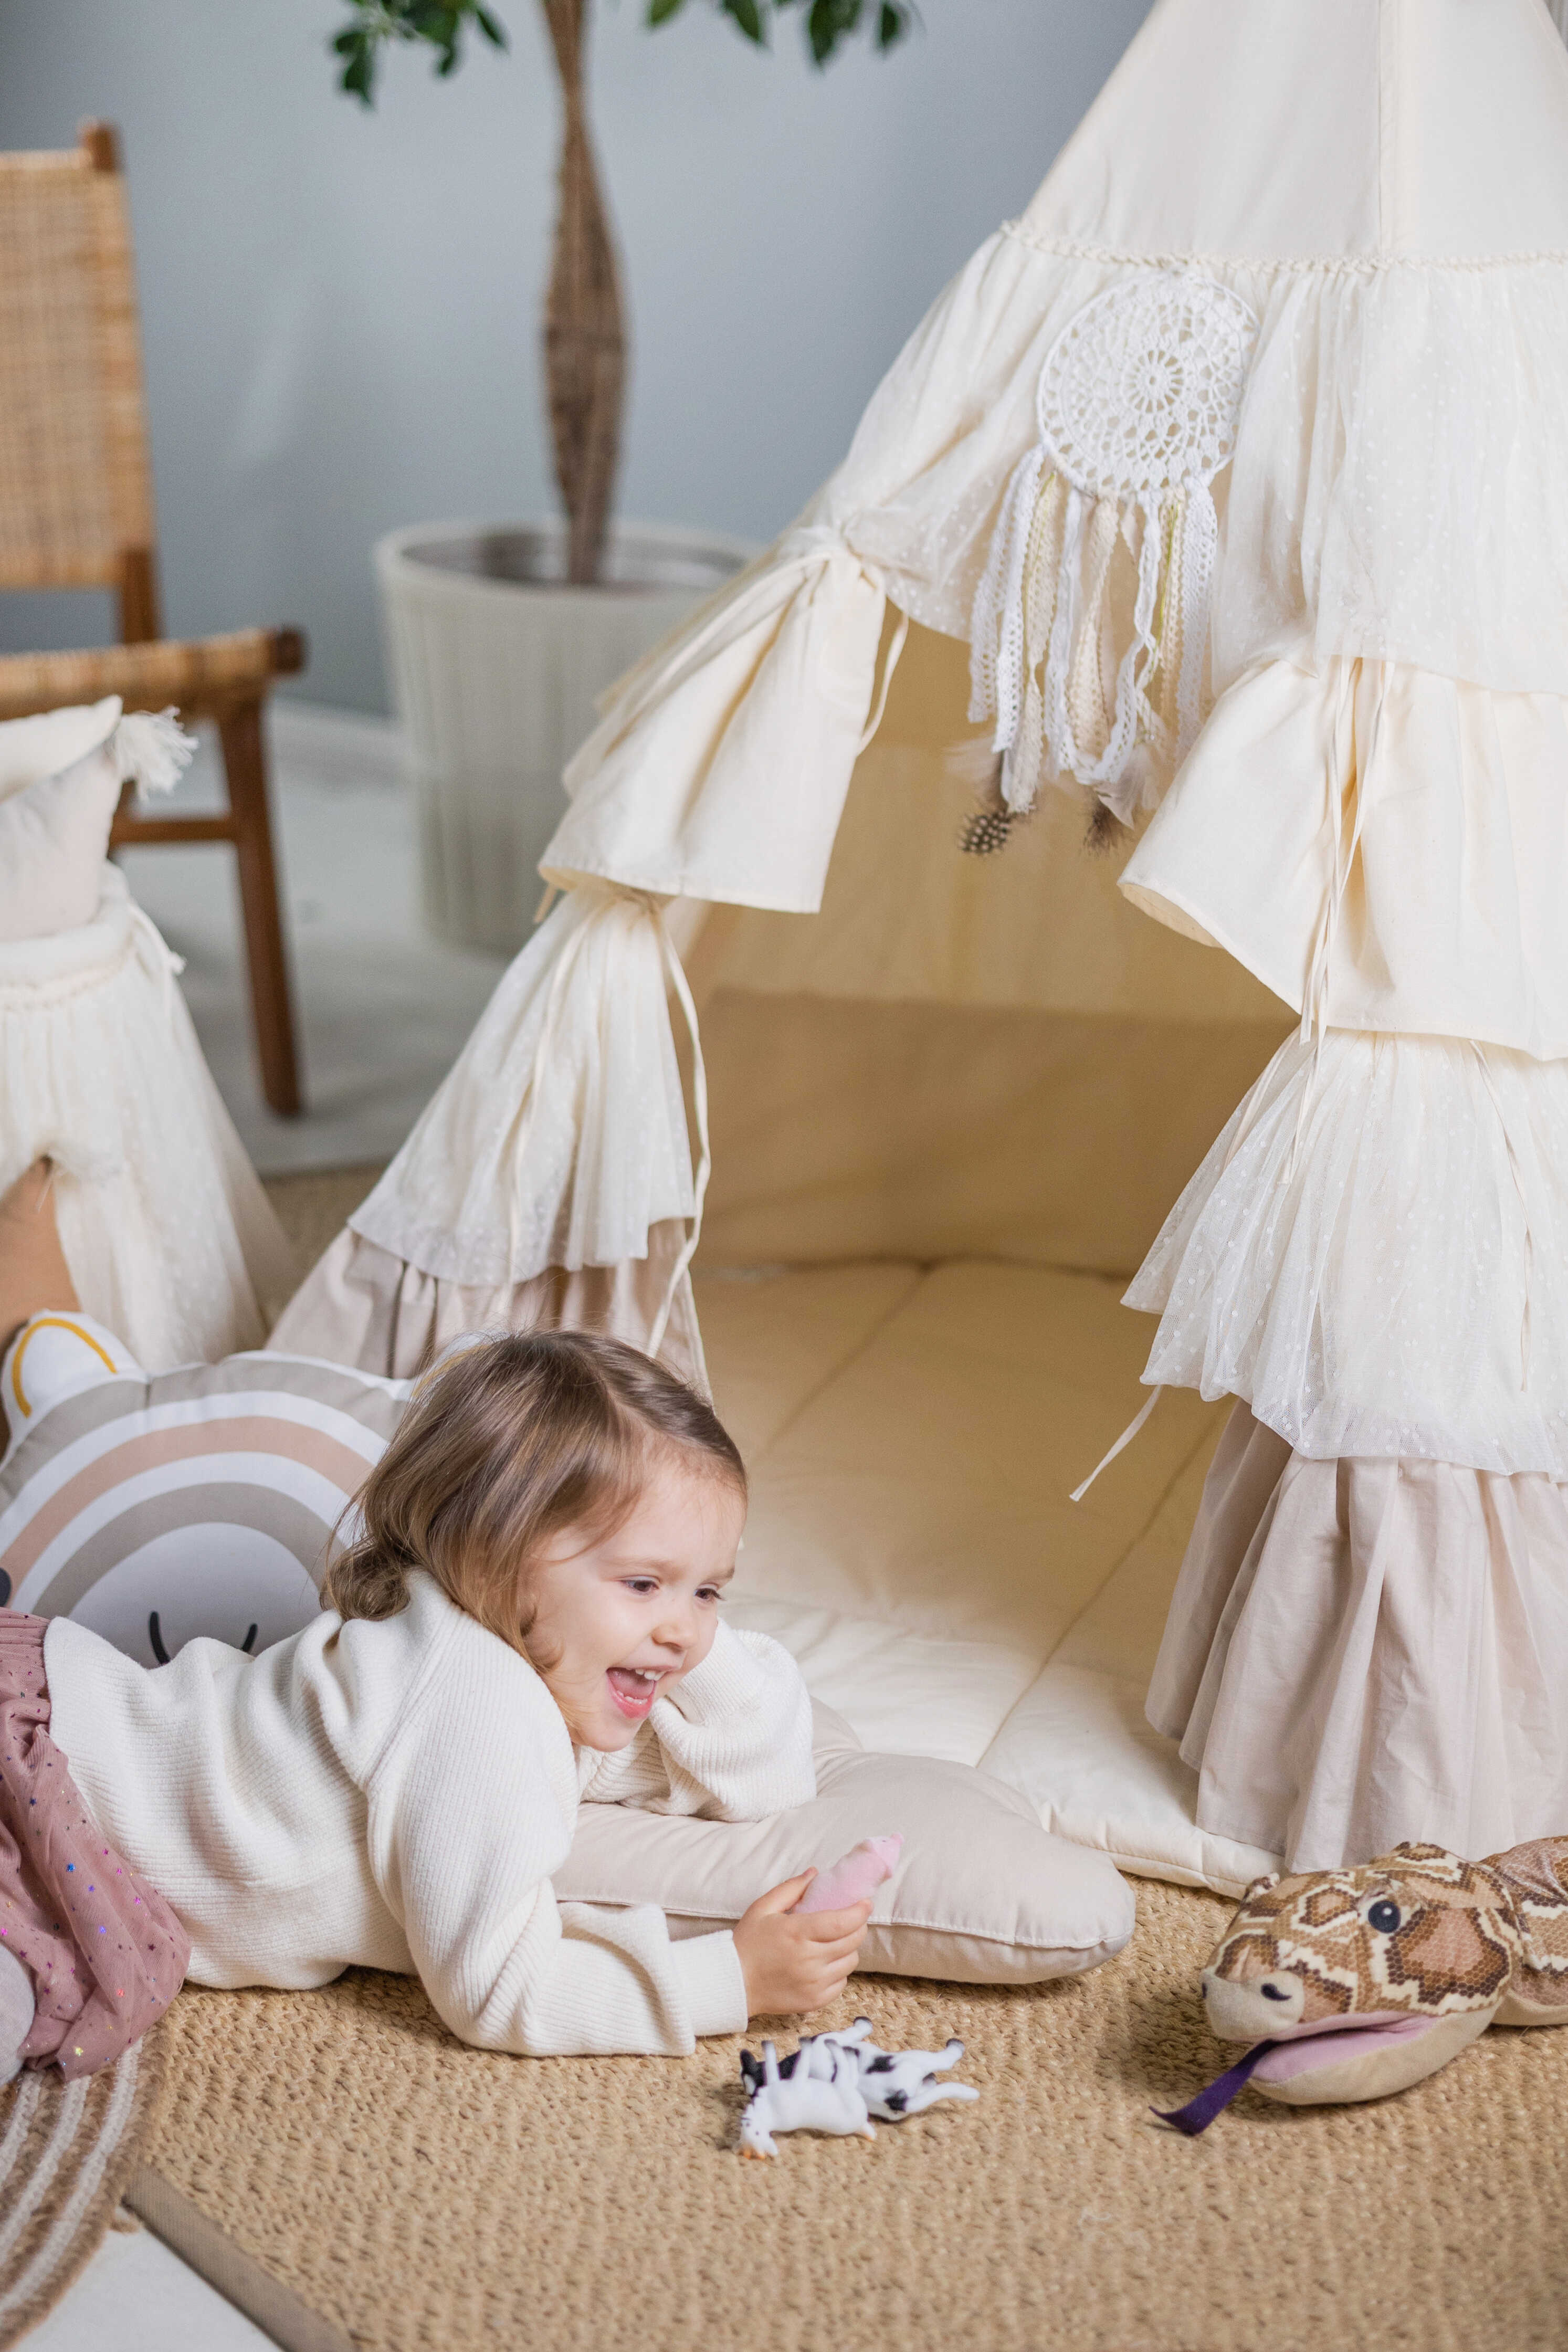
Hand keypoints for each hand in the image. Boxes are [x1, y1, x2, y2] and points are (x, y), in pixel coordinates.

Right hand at [732, 1869, 872, 2018]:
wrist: (733, 1983)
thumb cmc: (747, 1942)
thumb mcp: (763, 1907)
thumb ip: (791, 1888)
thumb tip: (815, 1873)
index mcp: (797, 1933)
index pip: (842, 1922)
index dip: (859, 1911)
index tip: (865, 1902)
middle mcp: (810, 1960)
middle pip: (852, 1941)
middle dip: (858, 1926)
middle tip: (852, 1919)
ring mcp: (814, 1984)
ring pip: (850, 1962)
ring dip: (849, 1949)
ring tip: (836, 1942)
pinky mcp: (814, 2001)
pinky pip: (842, 1983)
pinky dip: (839, 1971)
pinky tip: (826, 1963)